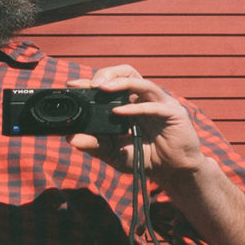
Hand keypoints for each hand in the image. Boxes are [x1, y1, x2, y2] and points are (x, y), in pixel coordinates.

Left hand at [69, 64, 206, 180]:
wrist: (173, 172)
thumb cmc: (145, 158)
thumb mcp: (114, 154)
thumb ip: (95, 146)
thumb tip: (70, 139)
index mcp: (131, 102)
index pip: (111, 83)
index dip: (92, 81)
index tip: (72, 85)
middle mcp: (144, 98)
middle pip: (127, 72)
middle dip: (108, 73)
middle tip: (91, 84)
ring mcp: (160, 103)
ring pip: (141, 82)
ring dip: (120, 83)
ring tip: (102, 88)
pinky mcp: (173, 113)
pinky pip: (153, 106)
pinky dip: (135, 108)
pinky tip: (119, 112)